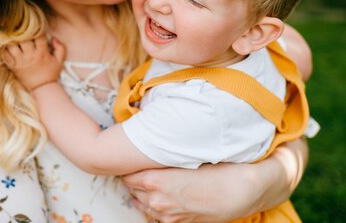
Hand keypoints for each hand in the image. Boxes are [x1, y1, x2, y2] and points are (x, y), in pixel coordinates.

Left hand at [2, 35, 65, 90]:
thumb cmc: (51, 73)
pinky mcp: (13, 67)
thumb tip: (53, 38)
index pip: (38, 36)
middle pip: (23, 39)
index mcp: (42, 53)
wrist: (42, 88)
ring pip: (11, 46)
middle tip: (23, 32)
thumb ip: (60, 47)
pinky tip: (9, 47)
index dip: (37, 31)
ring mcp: (20, 61)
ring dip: (12, 41)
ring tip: (14, 38)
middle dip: (23, 34)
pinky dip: (5, 50)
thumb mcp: (59, 60)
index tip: (36, 30)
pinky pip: (5, 56)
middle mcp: (30, 56)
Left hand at [122, 163, 258, 222]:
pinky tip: (164, 195)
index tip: (132, 160)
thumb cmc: (217, 170)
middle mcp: (156, 201)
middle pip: (131, 189)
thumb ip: (161, 160)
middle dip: (135, 179)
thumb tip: (148, 153)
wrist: (242, 192)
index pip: (127, 175)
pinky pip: (156, 215)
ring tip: (151, 181)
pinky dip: (155, 205)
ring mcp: (166, 215)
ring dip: (142, 193)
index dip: (129, 166)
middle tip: (142, 167)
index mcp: (154, 181)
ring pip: (141, 203)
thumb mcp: (184, 158)